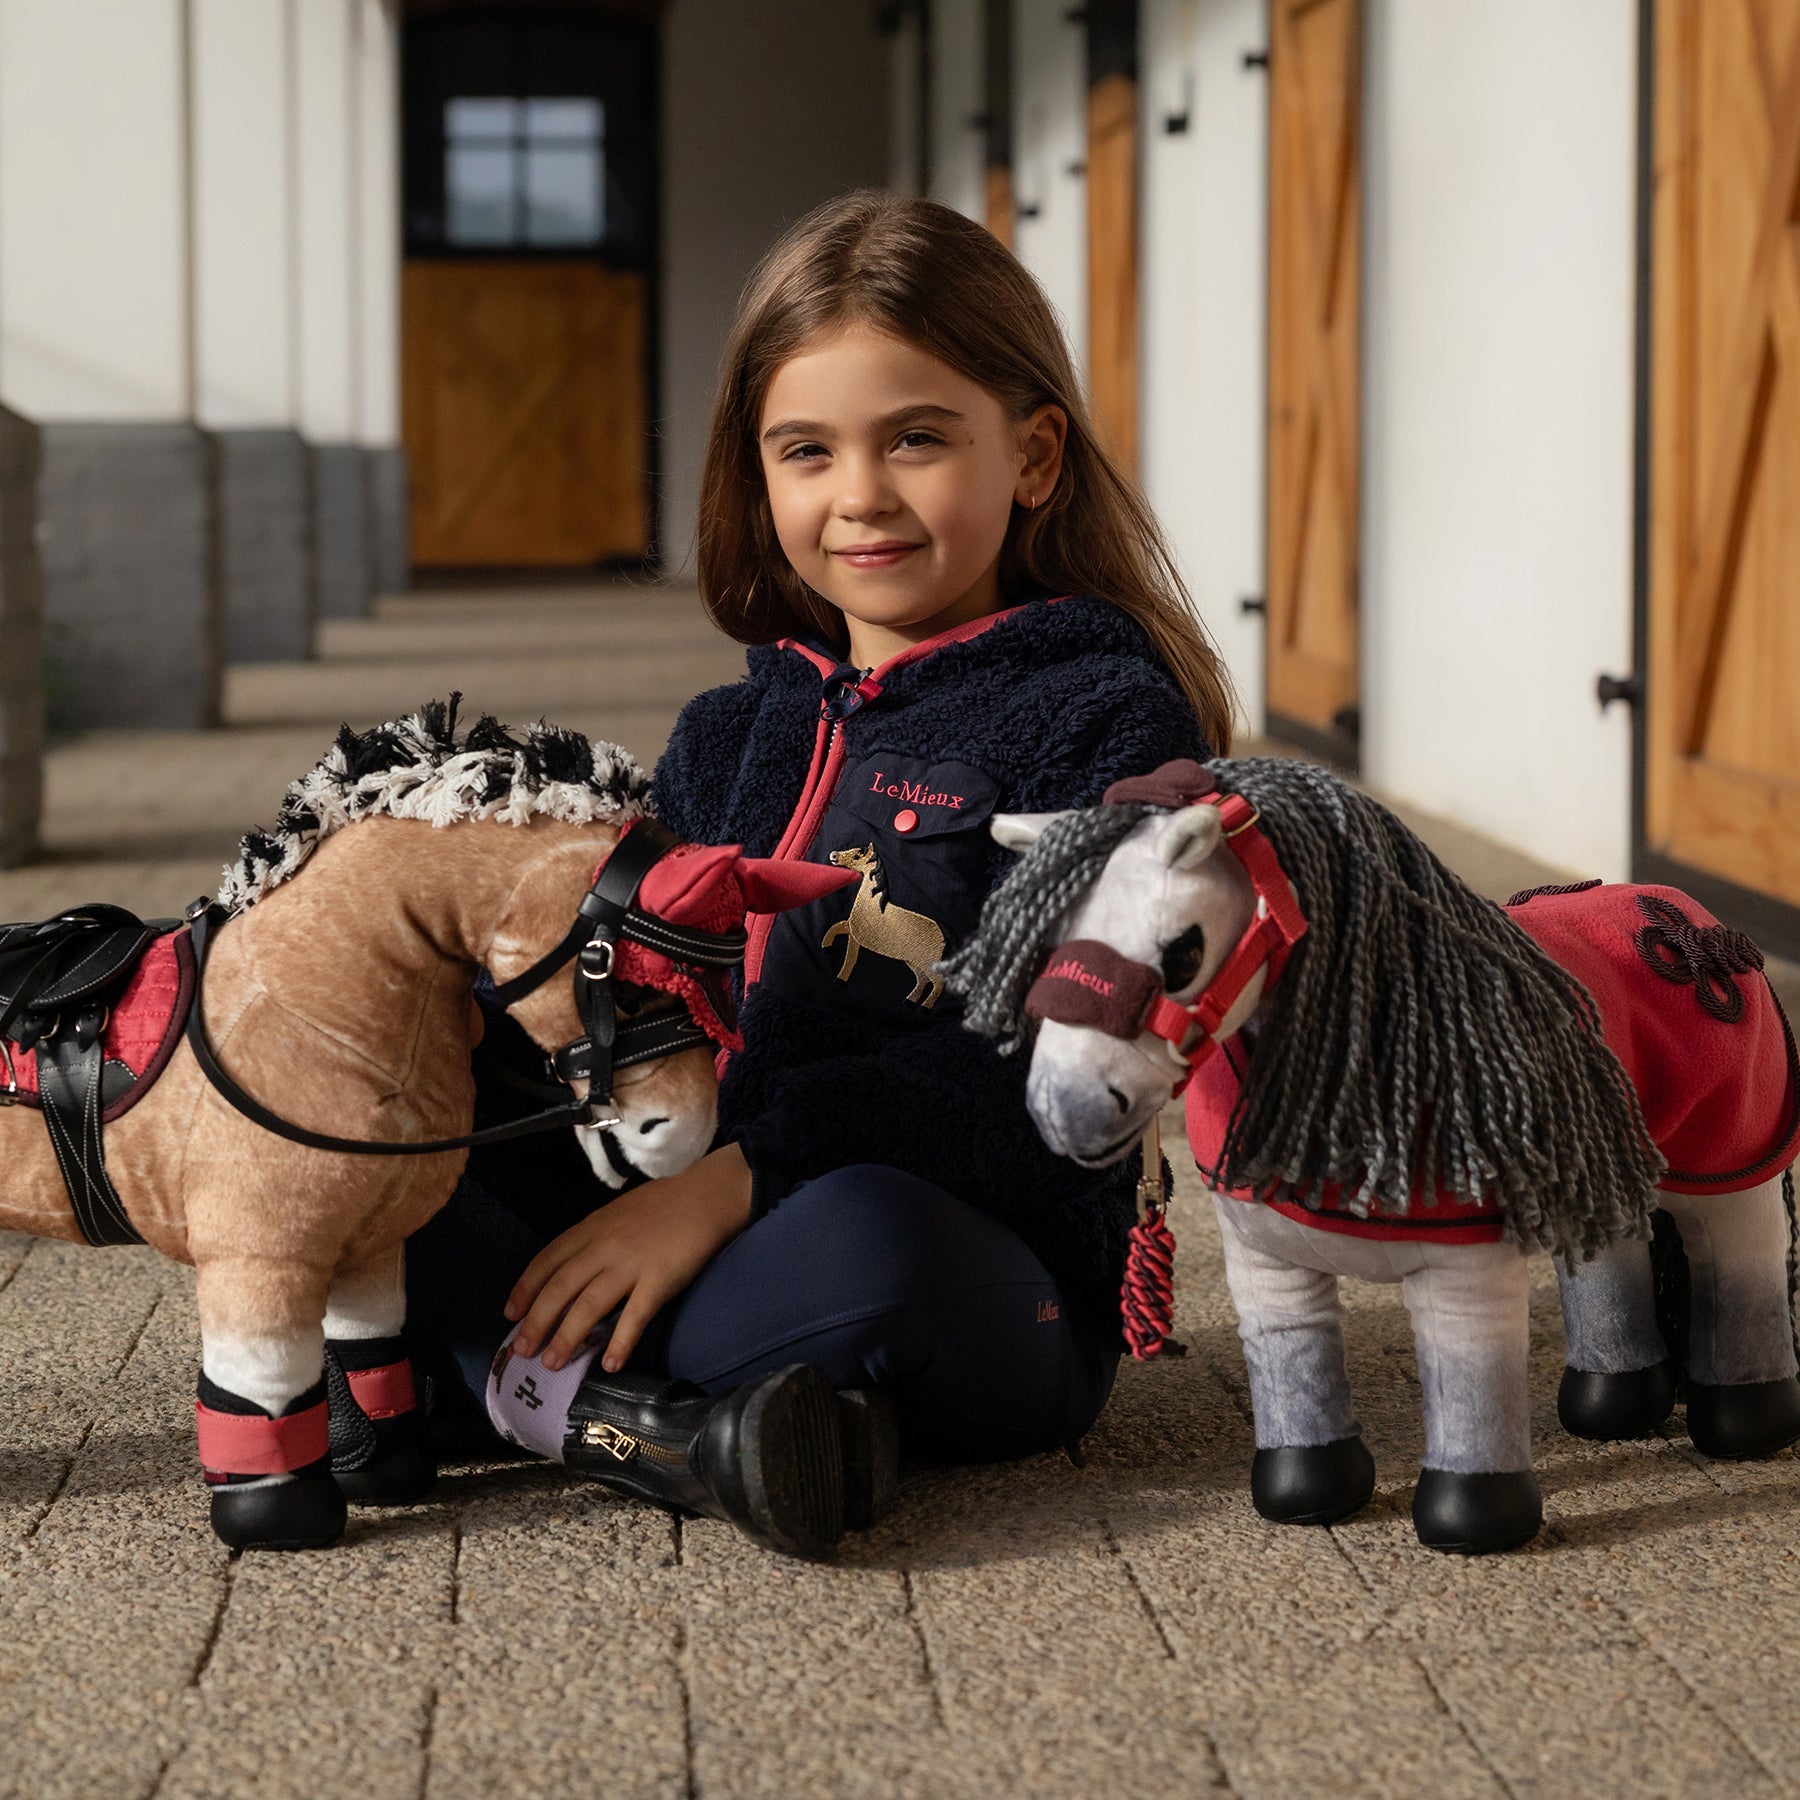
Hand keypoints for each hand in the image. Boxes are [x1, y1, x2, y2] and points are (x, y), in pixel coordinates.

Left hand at [503, 1143, 752, 1373]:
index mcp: (592, 1228)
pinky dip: (621, 1342)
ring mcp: (632, 1263)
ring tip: (552, 1363)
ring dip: (567, 1336)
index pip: (548, 1259)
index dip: (525, 1288)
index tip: (510, 1313)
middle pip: (561, 1287)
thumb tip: (575, 1267)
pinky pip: (636, 1316)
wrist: (708, 1194)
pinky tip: (610, 1366)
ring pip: (589, 1304)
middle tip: (522, 1351)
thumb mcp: (618, 1212)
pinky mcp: (660, 1279)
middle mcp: (605, 1246)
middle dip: (537, 1321)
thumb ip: (596, 1237)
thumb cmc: (665, 1203)